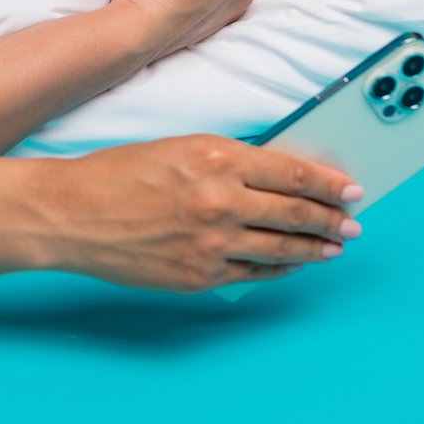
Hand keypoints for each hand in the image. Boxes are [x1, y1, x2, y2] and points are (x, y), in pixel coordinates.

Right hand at [44, 133, 361, 292]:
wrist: (71, 213)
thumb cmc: (117, 173)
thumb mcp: (179, 147)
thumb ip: (229, 162)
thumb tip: (277, 178)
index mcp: (217, 158)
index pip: (294, 174)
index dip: (329, 184)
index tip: (350, 189)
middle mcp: (221, 202)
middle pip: (297, 213)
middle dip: (332, 219)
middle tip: (351, 221)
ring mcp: (212, 244)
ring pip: (283, 248)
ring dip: (315, 248)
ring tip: (334, 246)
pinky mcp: (199, 276)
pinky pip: (253, 273)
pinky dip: (278, 268)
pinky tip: (290, 264)